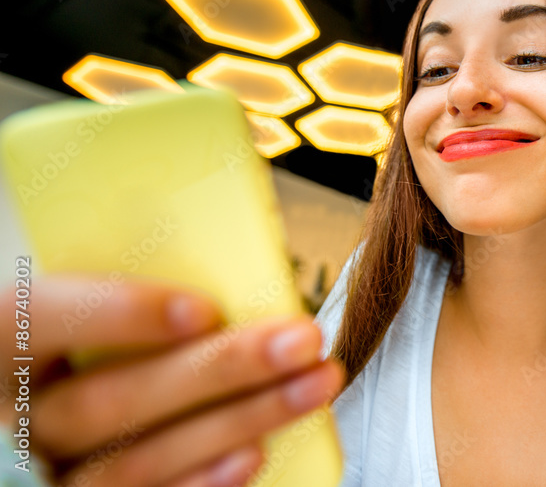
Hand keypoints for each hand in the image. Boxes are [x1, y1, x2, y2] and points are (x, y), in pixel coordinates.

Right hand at [1, 277, 343, 486]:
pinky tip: (255, 453)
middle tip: (300, 340)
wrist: (39, 409)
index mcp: (3, 341)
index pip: (44, 319)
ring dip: (238, 422)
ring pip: (136, 461)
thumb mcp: (78, 308)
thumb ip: (127, 298)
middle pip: (111, 400)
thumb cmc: (77, 343)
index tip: (203, 310)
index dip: (122, 315)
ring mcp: (40, 473)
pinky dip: (202, 482)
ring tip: (311, 387)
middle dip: (219, 370)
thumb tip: (231, 283)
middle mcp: (14, 416)